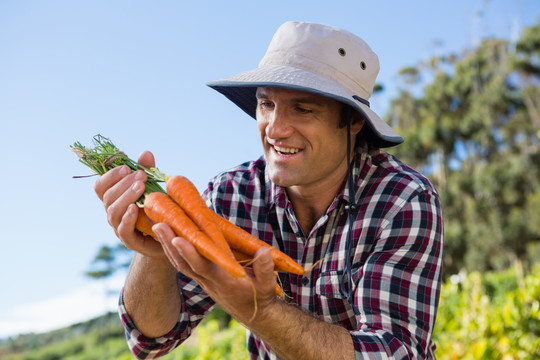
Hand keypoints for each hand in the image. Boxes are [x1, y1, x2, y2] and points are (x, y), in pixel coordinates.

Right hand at [94, 151, 163, 256]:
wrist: (168, 235)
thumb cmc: (157, 208)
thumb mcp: (153, 187)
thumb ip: (147, 171)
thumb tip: (146, 153)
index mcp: (114, 199)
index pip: (101, 186)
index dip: (110, 175)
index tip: (127, 166)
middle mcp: (113, 212)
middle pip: (107, 196)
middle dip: (123, 183)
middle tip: (141, 175)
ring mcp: (119, 227)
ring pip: (113, 211)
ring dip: (126, 196)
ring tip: (141, 186)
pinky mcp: (130, 240)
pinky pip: (123, 230)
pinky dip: (127, 218)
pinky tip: (135, 208)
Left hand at [153, 222, 277, 324]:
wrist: (252, 313)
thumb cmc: (261, 295)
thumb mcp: (267, 284)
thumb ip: (265, 268)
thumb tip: (264, 251)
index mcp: (224, 281)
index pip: (203, 267)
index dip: (190, 254)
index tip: (178, 239)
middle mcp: (208, 281)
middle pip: (184, 264)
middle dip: (170, 245)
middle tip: (159, 225)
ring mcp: (202, 280)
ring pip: (180, 264)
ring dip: (167, 246)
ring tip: (157, 225)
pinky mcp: (201, 277)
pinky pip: (182, 264)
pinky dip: (172, 251)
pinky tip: (166, 237)